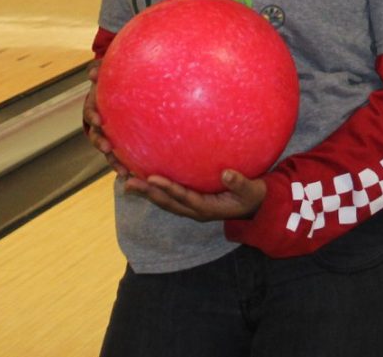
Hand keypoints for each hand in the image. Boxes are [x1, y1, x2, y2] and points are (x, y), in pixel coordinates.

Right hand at [83, 60, 131, 180]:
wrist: (124, 92)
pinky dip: (129, 165)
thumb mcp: (106, 73)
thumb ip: (99, 70)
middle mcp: (100, 125)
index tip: (98, 120)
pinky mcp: (121, 144)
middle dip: (100, 143)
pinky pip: (124, 156)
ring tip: (122, 172)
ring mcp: (109, 136)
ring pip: (109, 152)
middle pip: (96, 137)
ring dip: (113, 161)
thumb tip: (91, 72)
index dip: (93, 117)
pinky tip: (139, 173)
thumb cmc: (114, 81)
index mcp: (95, 108)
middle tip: (106, 147)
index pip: (90, 113)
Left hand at [124, 169, 267, 220]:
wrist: (256, 208)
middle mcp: (195, 210)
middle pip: (167, 203)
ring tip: (126, 181)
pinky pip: (169, 197)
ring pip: (164, 202)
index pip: (183, 197)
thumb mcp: (252, 190)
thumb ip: (241, 183)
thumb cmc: (253, 196)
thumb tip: (227, 173)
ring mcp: (191, 208)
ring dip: (146, 192)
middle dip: (147, 193)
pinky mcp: (191, 202)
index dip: (168, 188)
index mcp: (207, 208)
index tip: (152, 178)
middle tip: (128, 182)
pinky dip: (155, 189)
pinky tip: (143, 178)